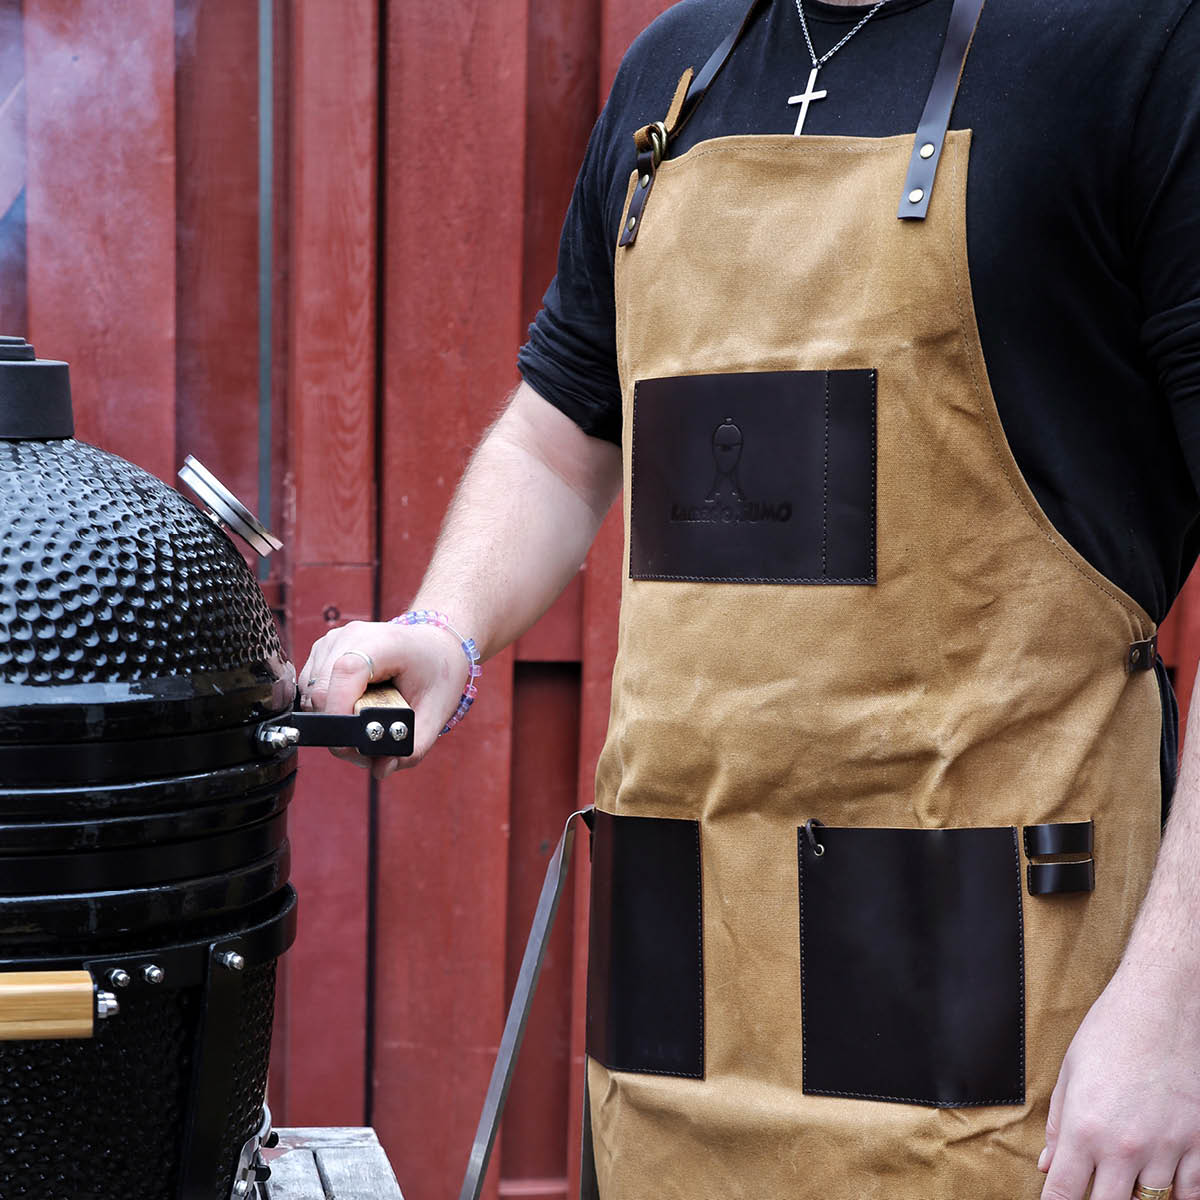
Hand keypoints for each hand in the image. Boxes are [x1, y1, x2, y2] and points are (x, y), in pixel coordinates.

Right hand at [298, 619, 468, 779]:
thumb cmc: (436, 674)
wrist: (435, 645)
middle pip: (320, 690)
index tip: (352, 740)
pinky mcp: (324, 650)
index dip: (340, 710)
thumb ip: (412, 747)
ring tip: (363, 725)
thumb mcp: (436, 713)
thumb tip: (381, 769)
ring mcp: (334, 640)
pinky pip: (310, 689)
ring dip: (332, 720)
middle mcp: (353, 635)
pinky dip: (327, 707)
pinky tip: (353, 707)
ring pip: (310, 694)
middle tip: (367, 743)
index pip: (346, 671)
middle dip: (339, 728)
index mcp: (386, 642)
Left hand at [1039, 961, 1199, 1199]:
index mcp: (1086, 1129)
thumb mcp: (1070, 1074)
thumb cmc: (1110, 1034)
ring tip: (1127, 1182)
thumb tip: (1047, 1164)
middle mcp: (1125, 1147)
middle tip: (1093, 1189)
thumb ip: (1058, 1126)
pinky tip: (1165, 1186)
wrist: (1162, 1007)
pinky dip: (1178, 1195)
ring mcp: (1167, 1149)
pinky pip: (1192, 1192)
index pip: (1064, 1191)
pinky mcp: (1198, 1143)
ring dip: (1137, 1198)